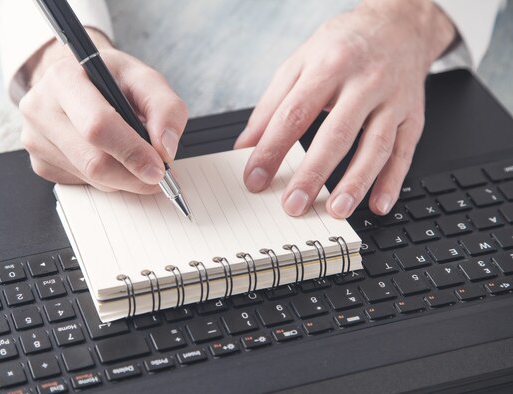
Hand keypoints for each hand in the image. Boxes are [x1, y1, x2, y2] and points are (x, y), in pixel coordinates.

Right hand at [19, 29, 187, 192]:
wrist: (80, 80)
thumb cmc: (111, 80)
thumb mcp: (144, 79)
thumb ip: (165, 108)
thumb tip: (166, 149)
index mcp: (64, 78)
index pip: (98, 126)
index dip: (132, 152)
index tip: (159, 167)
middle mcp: (40, 108)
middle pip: (92, 161)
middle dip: (132, 175)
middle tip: (158, 175)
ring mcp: (35, 138)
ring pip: (90, 177)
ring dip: (123, 178)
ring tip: (137, 160)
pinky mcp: (39, 162)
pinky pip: (82, 183)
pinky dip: (107, 179)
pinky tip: (111, 158)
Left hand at [235, 0, 455, 217]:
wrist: (398, 25)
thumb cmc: (343, 46)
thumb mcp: (299, 63)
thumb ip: (271, 105)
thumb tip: (246, 146)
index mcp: (328, 66)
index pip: (294, 114)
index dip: (272, 149)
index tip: (255, 178)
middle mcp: (364, 82)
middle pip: (336, 133)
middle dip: (313, 173)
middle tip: (294, 204)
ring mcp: (392, 100)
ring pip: (376, 145)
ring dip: (356, 182)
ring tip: (337, 211)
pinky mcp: (413, 116)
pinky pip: (404, 152)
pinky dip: (393, 181)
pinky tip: (379, 205)